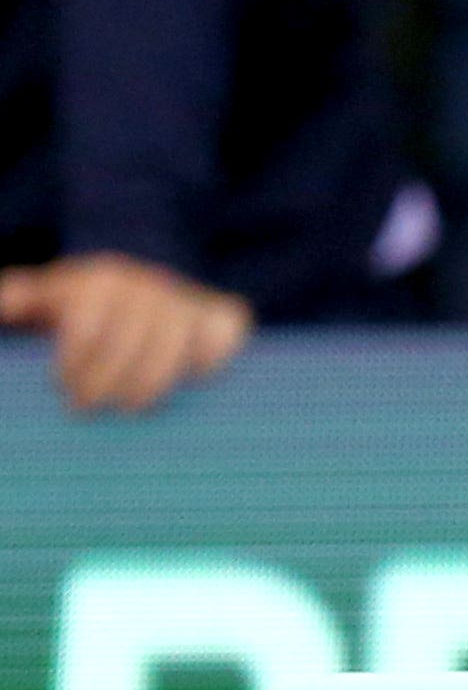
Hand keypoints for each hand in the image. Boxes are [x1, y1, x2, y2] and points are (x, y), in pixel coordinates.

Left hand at [0, 253, 251, 413]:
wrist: (146, 287)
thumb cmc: (90, 304)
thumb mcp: (52, 294)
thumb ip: (26, 296)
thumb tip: (4, 303)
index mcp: (104, 279)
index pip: (88, 322)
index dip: (74, 360)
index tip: (62, 388)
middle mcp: (150, 285)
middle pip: (130, 338)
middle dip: (106, 379)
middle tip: (87, 409)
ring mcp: (189, 299)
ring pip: (174, 343)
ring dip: (152, 382)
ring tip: (131, 410)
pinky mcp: (223, 313)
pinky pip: (223, 335)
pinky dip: (212, 358)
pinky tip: (193, 382)